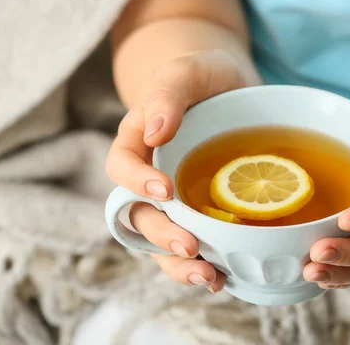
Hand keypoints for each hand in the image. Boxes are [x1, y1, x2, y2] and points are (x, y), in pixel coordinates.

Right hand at [105, 51, 244, 292]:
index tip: (165, 190)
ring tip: (210, 277)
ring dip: (181, 264)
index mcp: (136, 140)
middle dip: (162, 235)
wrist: (229, 87)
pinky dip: (204, 262)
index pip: (120, 165)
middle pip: (140, 215)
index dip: (135, 182)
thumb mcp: (188, 72)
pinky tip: (225, 274)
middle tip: (191, 246)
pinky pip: (193, 242)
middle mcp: (148, 175)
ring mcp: (174, 198)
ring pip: (162, 240)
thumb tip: (156, 132)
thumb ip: (168, 95)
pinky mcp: (200, 209)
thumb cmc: (203, 76)